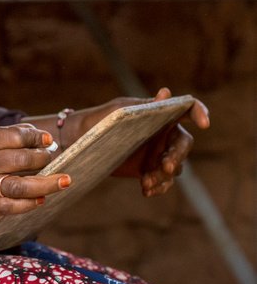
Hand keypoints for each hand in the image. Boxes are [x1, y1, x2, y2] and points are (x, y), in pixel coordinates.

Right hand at [0, 124, 69, 214]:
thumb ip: (9, 137)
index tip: (49, 140)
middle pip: (21, 161)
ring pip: (19, 186)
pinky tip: (40, 199)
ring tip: (63, 181)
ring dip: (45, 184)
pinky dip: (27, 204)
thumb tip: (42, 138)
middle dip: (43, 159)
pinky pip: (9, 207)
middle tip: (54, 159)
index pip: (15, 136)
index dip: (36, 138)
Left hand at [74, 87, 209, 196]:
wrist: (78, 143)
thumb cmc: (98, 120)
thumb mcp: (118, 112)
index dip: (199, 113)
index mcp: (159, 114)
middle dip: (177, 156)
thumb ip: (143, 107)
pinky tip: (146, 190)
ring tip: (147, 182)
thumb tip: (167, 93)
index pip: (186, 109)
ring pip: (175, 167)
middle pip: (183, 145)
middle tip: (166, 167)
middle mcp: (163, 134)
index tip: (205, 123)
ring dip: (164, 175)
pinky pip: (163, 181)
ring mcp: (157, 153)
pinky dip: (158, 187)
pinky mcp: (148, 170)